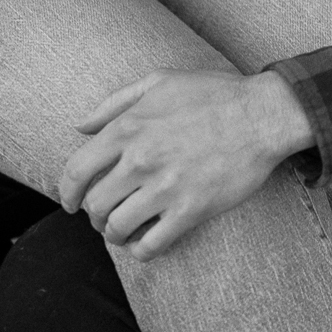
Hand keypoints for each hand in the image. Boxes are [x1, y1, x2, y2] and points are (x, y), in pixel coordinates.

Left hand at [58, 69, 313, 260]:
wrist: (264, 114)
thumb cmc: (215, 94)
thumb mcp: (161, 81)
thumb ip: (116, 102)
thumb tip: (81, 127)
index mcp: (128, 128)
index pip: (75, 171)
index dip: (66, 193)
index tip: (71, 203)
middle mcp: (140, 160)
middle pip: (95, 205)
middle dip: (94, 216)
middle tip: (105, 217)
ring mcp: (165, 187)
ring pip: (117, 228)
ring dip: (114, 234)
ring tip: (124, 231)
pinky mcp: (191, 209)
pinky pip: (151, 245)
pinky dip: (141, 250)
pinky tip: (145, 243)